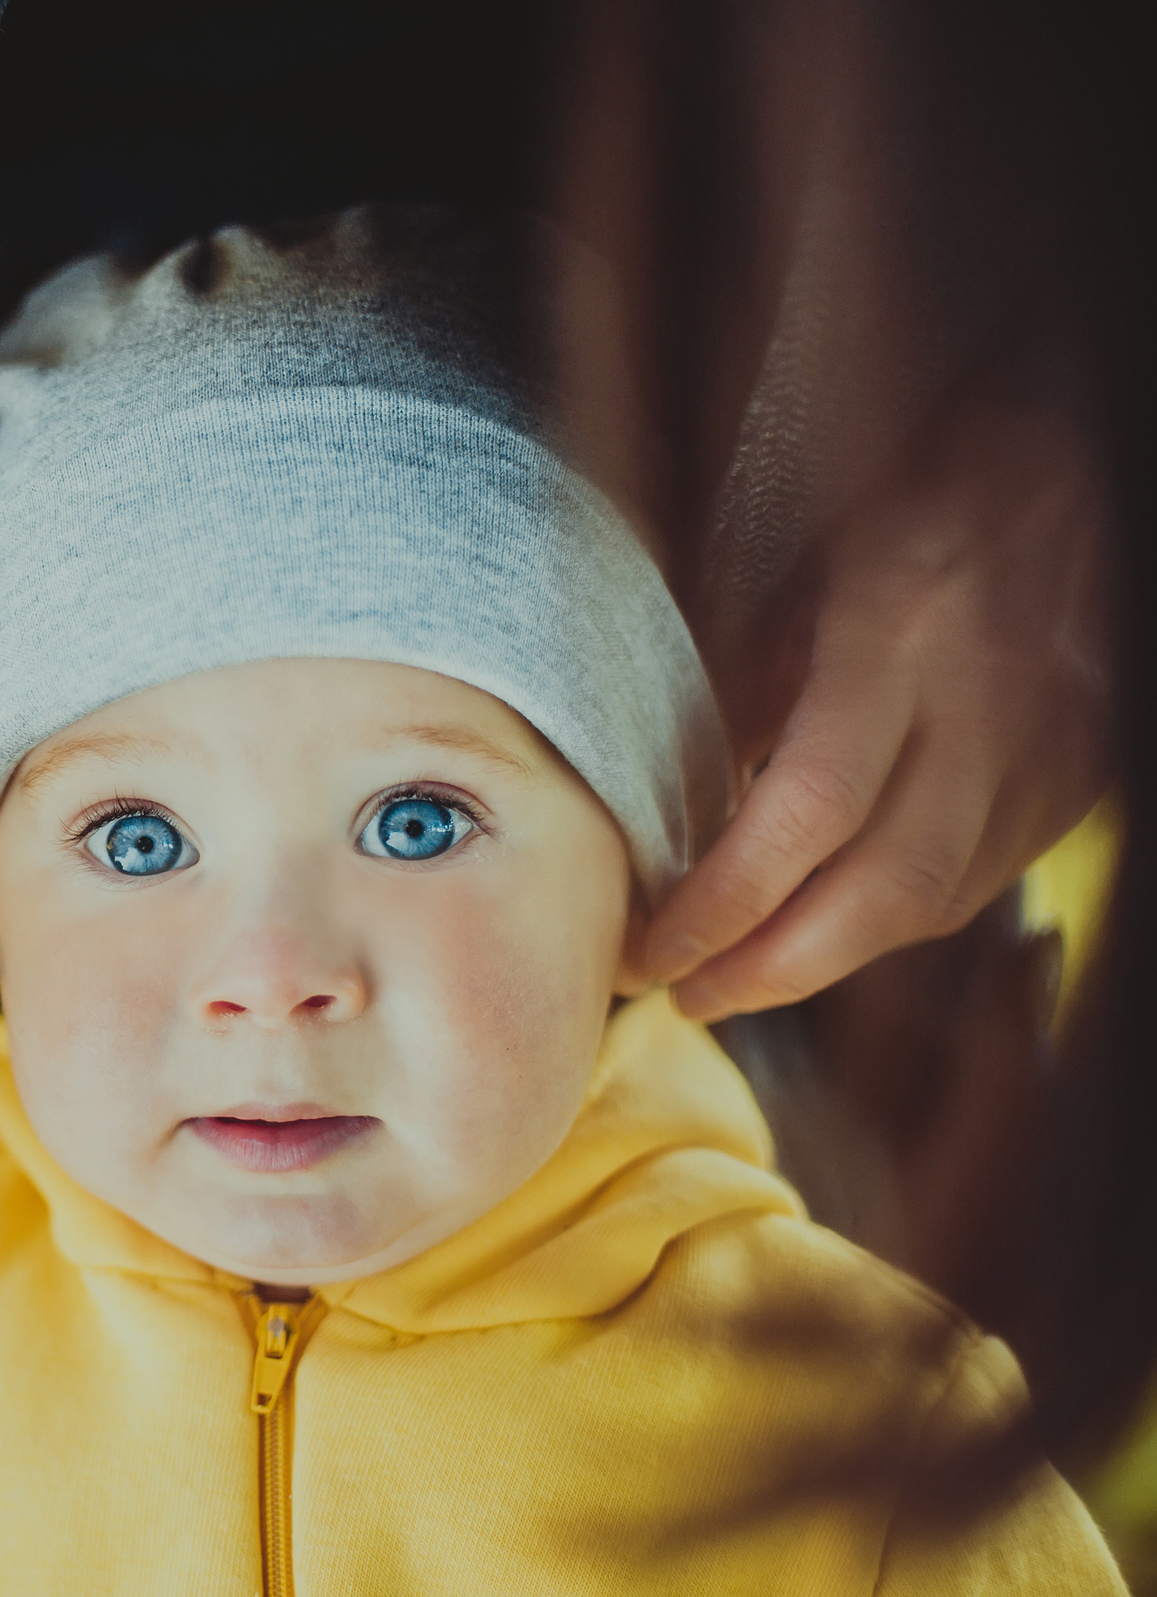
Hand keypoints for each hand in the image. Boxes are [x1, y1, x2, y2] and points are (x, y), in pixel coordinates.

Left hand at [642, 400, 1111, 1020]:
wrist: (1065, 473)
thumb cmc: (907, 509)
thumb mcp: (800, 575)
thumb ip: (741, 694)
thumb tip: (669, 820)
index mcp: (902, 633)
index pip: (809, 812)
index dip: (724, 904)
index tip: (647, 950)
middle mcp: (989, 704)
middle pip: (885, 890)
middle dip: (770, 969)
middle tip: (682, 996)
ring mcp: (1050, 748)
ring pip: (937, 902)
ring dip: (826, 962)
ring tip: (731, 979)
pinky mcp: (1077, 776)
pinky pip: (979, 882)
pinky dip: (891, 923)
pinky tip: (824, 932)